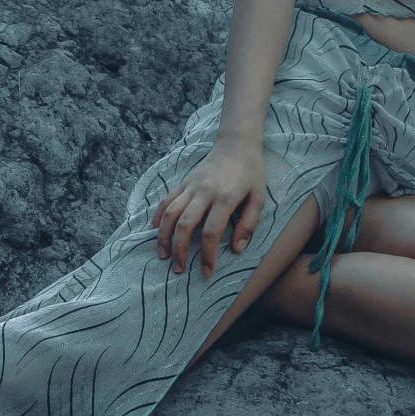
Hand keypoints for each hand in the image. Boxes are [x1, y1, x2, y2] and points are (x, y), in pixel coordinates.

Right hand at [152, 140, 267, 277]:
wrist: (236, 144)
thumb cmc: (251, 172)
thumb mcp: (259, 197)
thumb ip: (249, 224)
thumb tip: (237, 249)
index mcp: (225, 198)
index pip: (212, 232)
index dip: (207, 255)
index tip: (206, 272)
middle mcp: (204, 192)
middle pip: (185, 225)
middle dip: (179, 250)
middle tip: (179, 269)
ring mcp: (191, 186)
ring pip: (170, 213)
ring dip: (163, 236)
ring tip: (163, 255)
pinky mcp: (184, 182)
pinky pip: (166, 200)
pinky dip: (158, 216)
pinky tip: (155, 231)